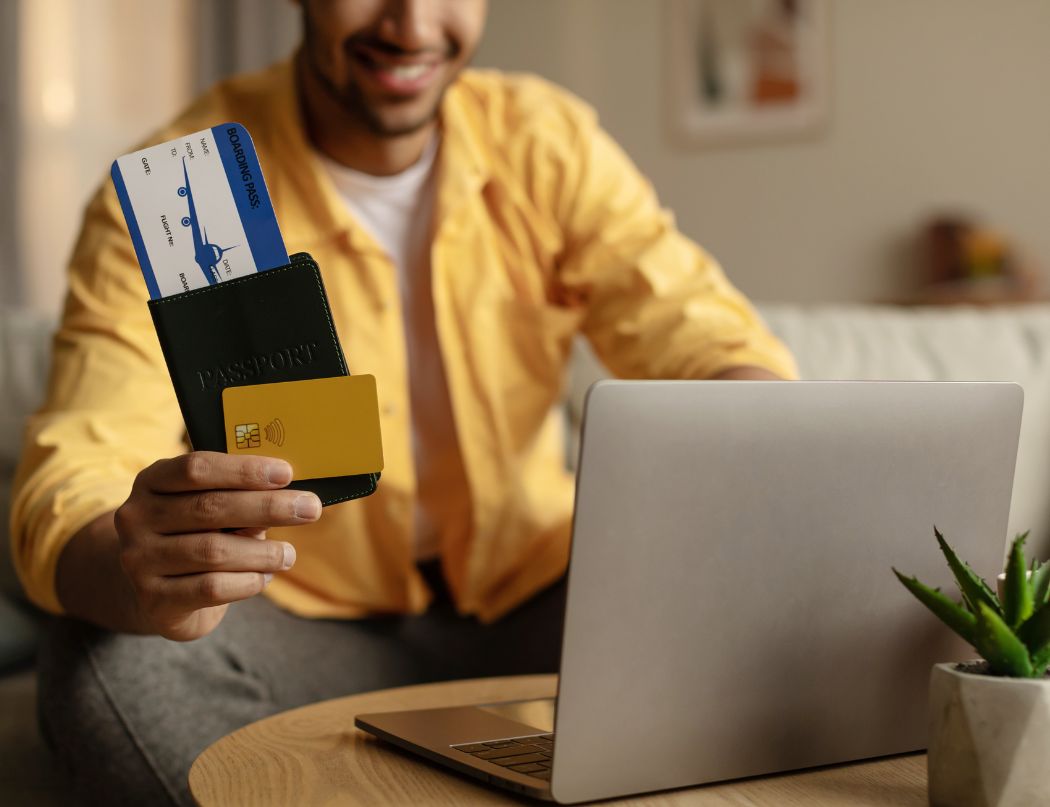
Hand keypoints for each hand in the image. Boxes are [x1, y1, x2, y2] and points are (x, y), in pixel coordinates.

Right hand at [113, 451, 319, 640]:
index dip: (244, 470)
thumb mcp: (210, 508)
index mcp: (152, 481)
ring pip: (213, 551)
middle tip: (310, 509)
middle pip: (210, 508)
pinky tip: (264, 577)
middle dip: (268, 507)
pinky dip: (248, 581)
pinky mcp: (154, 600)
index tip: (286, 473)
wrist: (157, 594)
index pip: (197, 468)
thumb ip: (239, 497)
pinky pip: (212, 588)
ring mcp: (139, 560)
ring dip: (262, 551)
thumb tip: (291, 494)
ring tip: (289, 554)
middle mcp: (136, 518)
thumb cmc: (197, 536)